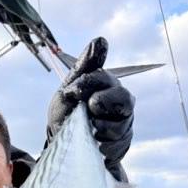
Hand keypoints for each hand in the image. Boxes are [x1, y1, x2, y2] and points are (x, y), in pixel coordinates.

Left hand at [47, 37, 134, 169]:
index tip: (71, 91)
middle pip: (124, 99)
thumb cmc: (67, 112)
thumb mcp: (68, 89)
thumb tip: (100, 40)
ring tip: (89, 130)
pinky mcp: (123, 143)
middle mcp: (120, 101)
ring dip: (101, 129)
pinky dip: (105, 147)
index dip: (88, 84)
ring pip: (121, 125)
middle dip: (104, 105)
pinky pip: (120, 145)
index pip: (105, 79)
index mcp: (106, 85)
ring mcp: (124, 123)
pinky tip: (95, 146)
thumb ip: (85, 67)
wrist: (63, 144)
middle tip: (89, 109)